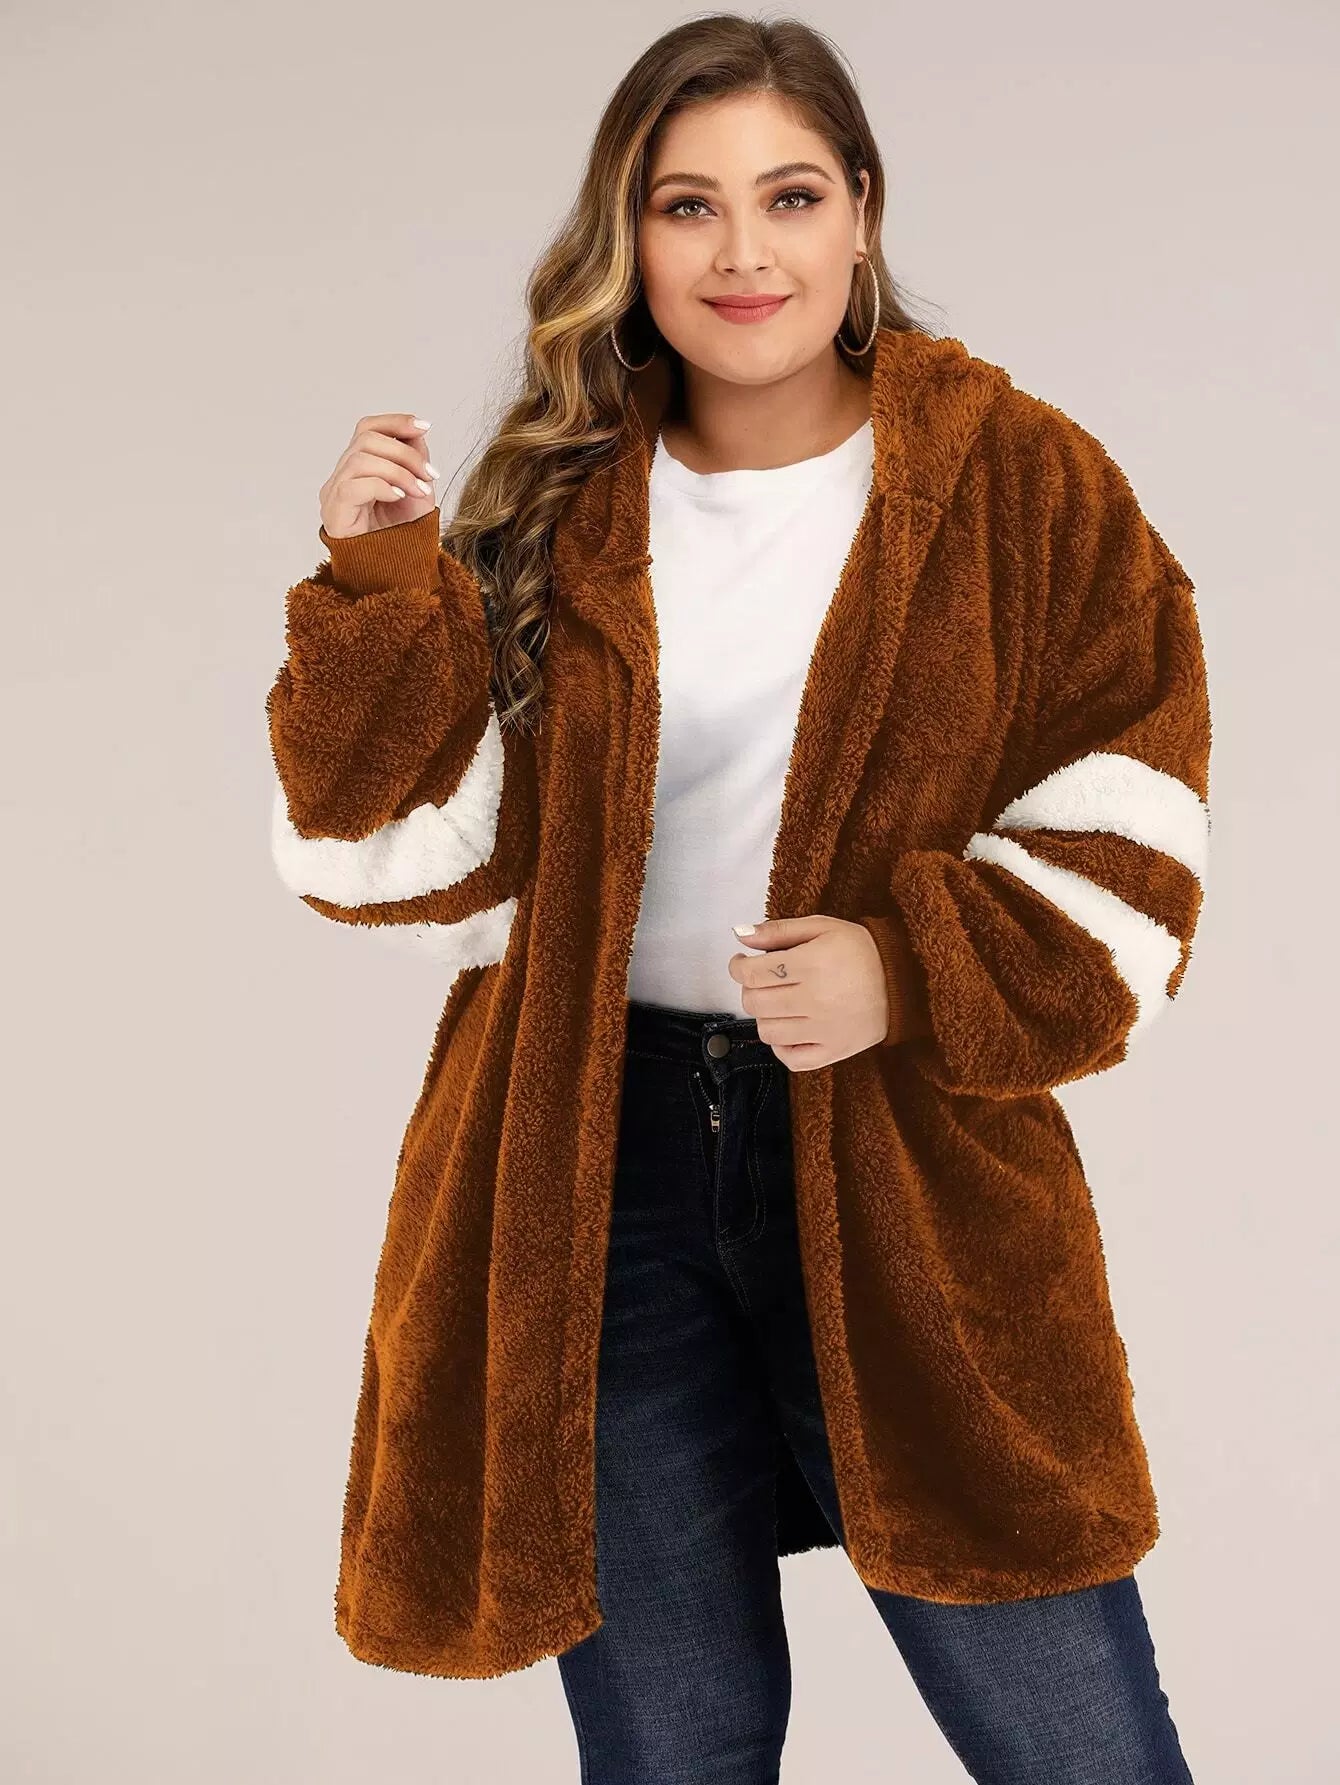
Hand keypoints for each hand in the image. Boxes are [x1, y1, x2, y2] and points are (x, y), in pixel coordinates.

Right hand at [319, 412, 438, 538]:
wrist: (394, 571)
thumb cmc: (401, 534)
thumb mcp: (417, 489)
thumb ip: (414, 459)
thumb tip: (416, 431)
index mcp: (359, 467)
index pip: (367, 428)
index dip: (394, 421)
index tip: (424, 427)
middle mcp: (342, 476)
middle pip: (366, 439)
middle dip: (405, 453)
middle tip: (430, 474)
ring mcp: (333, 493)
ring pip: (360, 459)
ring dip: (398, 471)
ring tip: (419, 489)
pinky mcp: (333, 513)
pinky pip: (352, 487)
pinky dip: (381, 486)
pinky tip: (399, 496)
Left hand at [726, 914, 890, 1069]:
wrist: (904, 981)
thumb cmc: (861, 951)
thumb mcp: (822, 927)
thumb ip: (778, 930)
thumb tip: (740, 935)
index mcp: (812, 964)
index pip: (752, 973)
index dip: (738, 967)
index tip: (742, 964)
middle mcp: (816, 999)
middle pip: (755, 1003)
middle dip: (749, 990)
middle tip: (762, 981)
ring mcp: (825, 1030)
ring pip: (768, 1032)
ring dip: (764, 1016)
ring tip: (777, 1003)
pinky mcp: (834, 1051)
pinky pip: (791, 1059)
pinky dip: (781, 1047)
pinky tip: (789, 1029)